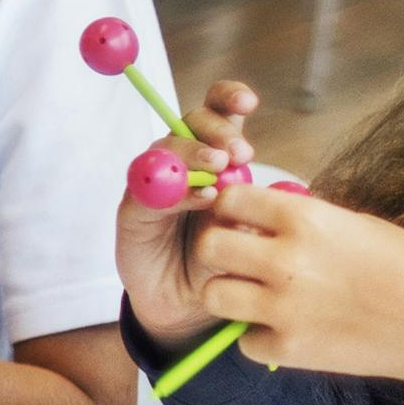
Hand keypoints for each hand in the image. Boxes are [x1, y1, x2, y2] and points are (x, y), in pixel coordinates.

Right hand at [118, 81, 266, 345]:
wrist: (189, 305)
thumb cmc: (224, 262)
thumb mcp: (250, 231)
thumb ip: (255, 207)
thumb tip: (269, 187)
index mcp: (216, 159)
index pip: (219, 114)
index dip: (229, 99)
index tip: (248, 102)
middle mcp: (184, 163)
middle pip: (191, 122)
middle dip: (216, 129)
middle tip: (239, 152)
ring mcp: (156, 182)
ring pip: (166, 148)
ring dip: (193, 151)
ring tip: (220, 167)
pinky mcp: (134, 208)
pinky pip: (148, 188)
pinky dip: (175, 188)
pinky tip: (201, 197)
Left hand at [188, 182, 403, 404]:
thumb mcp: (357, 224)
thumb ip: (306, 220)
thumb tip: (268, 217)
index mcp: (303, 219)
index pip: (229, 200)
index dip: (229, 209)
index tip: (239, 220)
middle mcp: (284, 260)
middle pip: (208, 246)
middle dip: (216, 251)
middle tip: (236, 261)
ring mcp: (283, 307)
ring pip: (212, 296)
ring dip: (227, 295)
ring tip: (253, 297)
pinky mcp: (289, 348)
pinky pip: (244, 341)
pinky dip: (258, 338)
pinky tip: (284, 331)